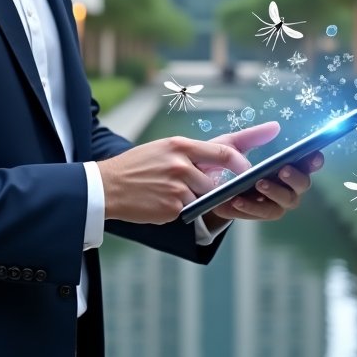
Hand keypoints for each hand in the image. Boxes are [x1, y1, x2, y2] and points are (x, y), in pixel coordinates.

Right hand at [97, 136, 249, 224]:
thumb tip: (219, 162)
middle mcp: (181, 165)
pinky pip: (186, 211)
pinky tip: (158, 202)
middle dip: (211, 189)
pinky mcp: (172, 208)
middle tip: (195, 189)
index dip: (241, 163)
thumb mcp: (163, 149)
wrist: (107, 186)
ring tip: (166, 193)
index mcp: (180, 146)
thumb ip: (191, 154)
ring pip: (201, 198)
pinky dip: (177, 209)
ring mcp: (177, 187)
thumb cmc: (136, 166)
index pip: (223, 153)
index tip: (249, 169)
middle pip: (214, 182)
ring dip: (191, 200)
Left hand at [201, 121, 323, 227]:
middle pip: (302, 185)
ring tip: (259, 184)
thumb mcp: (233, 145)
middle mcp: (286, 186)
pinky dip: (250, 207)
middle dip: (296, 178)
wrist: (203, 186)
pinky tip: (237, 199)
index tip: (313, 155)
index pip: (307, 164)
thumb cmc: (225, 163)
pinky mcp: (258, 214)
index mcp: (286, 166)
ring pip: (285, 202)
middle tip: (283, 170)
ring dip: (274, 192)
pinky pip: (260, 213)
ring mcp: (275, 202)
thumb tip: (275, 126)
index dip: (314, 160)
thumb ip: (253, 137)